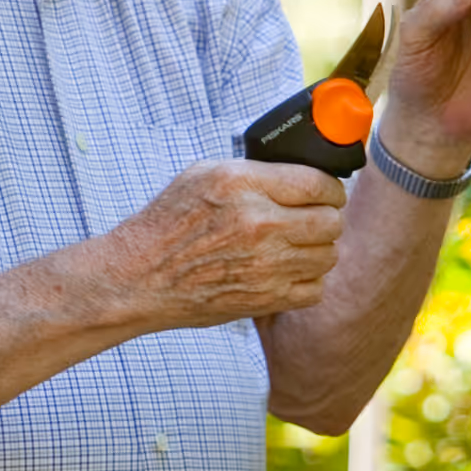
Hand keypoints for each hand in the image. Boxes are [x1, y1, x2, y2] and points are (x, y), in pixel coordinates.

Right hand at [105, 161, 346, 326]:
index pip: (317, 183)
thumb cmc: (168, 224)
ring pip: (328, 255)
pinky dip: (307, 280)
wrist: (140, 277)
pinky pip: (315, 289)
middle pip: (331, 221)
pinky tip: (287, 271)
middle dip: (327, 217)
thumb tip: (297, 172)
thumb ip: (254, 172)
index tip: (326, 193)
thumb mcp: (202, 174)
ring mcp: (265, 265)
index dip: (331, 188)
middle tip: (313, 218)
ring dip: (317, 249)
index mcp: (243, 186)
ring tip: (297, 245)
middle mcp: (259, 224)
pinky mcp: (265, 298)